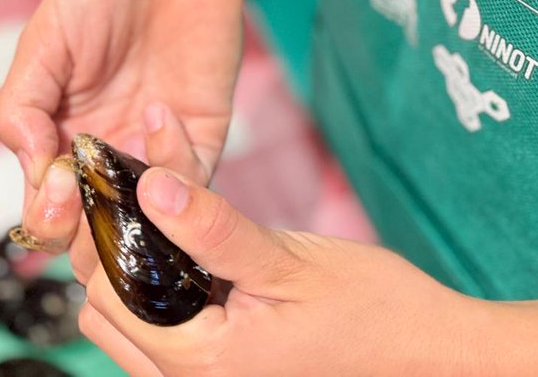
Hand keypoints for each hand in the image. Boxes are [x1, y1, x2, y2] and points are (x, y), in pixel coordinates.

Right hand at [0, 0, 249, 275]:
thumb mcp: (44, 38)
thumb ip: (22, 105)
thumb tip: (31, 171)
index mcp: (57, 139)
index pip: (45, 209)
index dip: (45, 215)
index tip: (54, 191)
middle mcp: (105, 158)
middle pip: (92, 234)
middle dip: (84, 237)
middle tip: (84, 205)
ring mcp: (154, 154)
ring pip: (144, 224)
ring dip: (131, 214)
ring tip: (120, 167)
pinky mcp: (201, 141)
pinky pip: (192, 184)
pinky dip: (173, 165)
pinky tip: (158, 113)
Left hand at [78, 170, 491, 375]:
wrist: (432, 357)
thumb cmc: (375, 312)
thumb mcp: (289, 259)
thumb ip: (212, 227)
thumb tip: (150, 186)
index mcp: (203, 362)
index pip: (106, 293)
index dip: (112, 231)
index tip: (133, 179)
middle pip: (105, 314)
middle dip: (119, 253)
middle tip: (156, 198)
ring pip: (129, 331)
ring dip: (139, 276)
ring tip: (180, 228)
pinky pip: (166, 341)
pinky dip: (167, 298)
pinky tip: (201, 260)